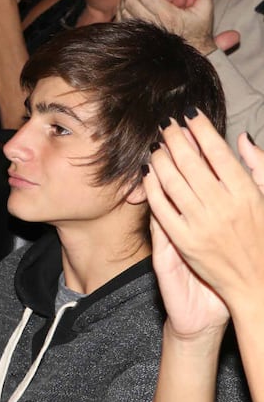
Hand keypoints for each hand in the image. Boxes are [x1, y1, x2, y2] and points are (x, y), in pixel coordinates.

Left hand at [118, 0, 217, 55]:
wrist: (194, 54)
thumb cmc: (200, 30)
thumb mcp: (205, 7)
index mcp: (168, 15)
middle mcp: (153, 24)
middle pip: (131, 2)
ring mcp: (144, 34)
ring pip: (124, 13)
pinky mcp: (138, 39)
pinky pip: (123, 24)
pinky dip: (120, 12)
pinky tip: (122, 5)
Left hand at [145, 113, 263, 315]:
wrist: (258, 287)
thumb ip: (259, 167)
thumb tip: (242, 138)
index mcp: (246, 194)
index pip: (218, 152)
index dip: (201, 129)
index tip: (190, 114)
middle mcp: (223, 207)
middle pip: (190, 162)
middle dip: (176, 138)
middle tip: (167, 125)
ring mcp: (201, 225)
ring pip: (172, 181)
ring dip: (161, 158)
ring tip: (156, 145)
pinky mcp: (184, 242)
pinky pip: (161, 208)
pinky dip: (152, 187)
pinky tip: (147, 173)